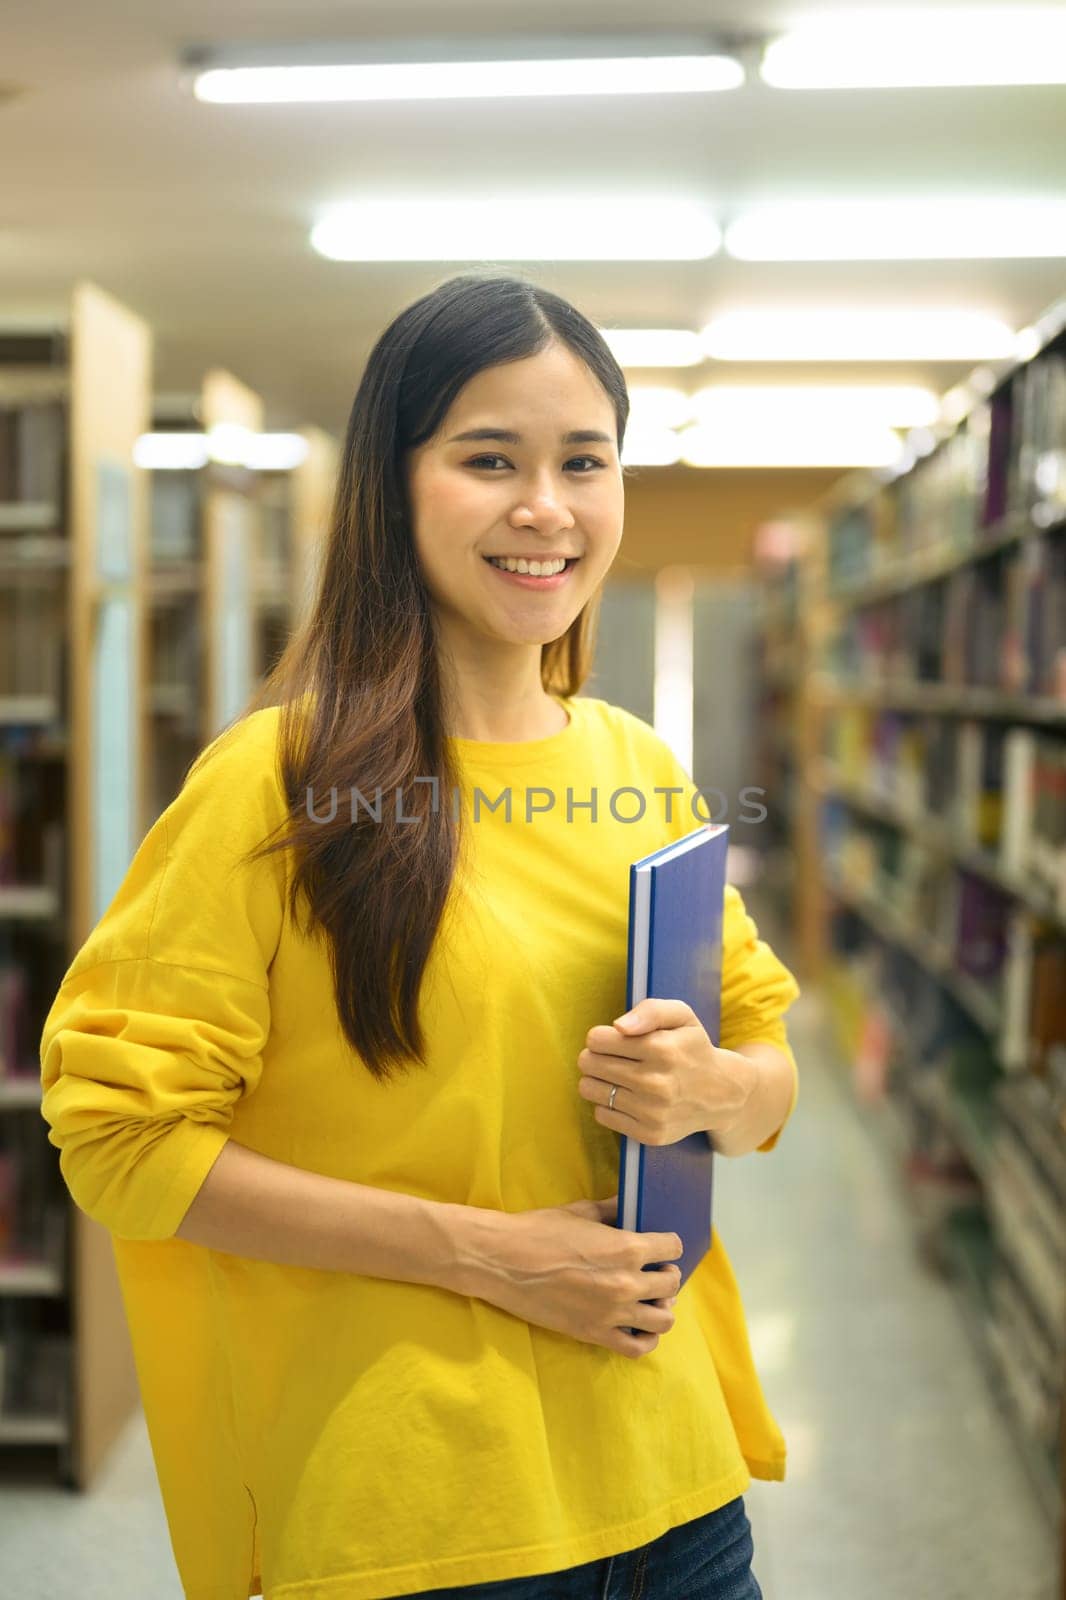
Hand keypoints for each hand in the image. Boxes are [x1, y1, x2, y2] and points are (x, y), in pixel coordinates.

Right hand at [480, 1194, 681, 1359]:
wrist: (501, 1261)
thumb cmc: (538, 1230)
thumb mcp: (580, 1212)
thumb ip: (612, 1210)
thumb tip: (630, 1204)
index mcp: (626, 1247)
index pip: (673, 1248)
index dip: (668, 1245)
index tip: (661, 1246)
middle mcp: (627, 1283)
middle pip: (672, 1284)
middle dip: (666, 1275)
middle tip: (653, 1271)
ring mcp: (612, 1313)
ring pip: (664, 1319)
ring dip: (661, 1307)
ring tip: (648, 1299)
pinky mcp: (595, 1334)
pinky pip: (638, 1348)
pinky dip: (646, 1338)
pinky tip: (638, 1326)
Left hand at [577, 998, 757, 1146]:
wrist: (722, 1093)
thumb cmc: (692, 1048)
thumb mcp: (681, 1016)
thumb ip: (650, 1011)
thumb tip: (618, 1026)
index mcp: (662, 1049)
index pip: (596, 1040)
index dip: (601, 1037)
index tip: (614, 1040)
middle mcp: (656, 1083)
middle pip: (588, 1064)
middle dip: (594, 1057)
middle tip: (612, 1058)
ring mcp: (653, 1112)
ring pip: (589, 1089)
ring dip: (598, 1080)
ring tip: (618, 1077)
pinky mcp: (649, 1134)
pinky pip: (601, 1114)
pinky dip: (609, 1104)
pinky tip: (628, 1097)